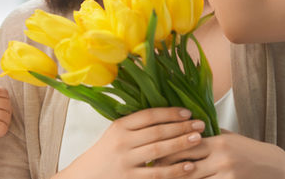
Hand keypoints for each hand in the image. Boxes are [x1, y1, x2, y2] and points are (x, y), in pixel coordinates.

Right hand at [55, 107, 204, 178]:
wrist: (85, 177)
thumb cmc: (104, 154)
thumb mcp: (114, 134)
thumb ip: (136, 125)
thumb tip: (167, 115)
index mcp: (119, 127)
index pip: (148, 115)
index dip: (170, 113)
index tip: (187, 112)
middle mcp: (122, 142)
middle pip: (157, 131)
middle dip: (181, 127)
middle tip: (200, 124)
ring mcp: (126, 161)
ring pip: (159, 150)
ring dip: (181, 144)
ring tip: (198, 139)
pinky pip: (158, 174)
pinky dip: (175, 170)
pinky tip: (189, 166)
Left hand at [153, 130, 284, 178]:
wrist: (273, 166)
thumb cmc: (247, 150)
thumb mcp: (228, 137)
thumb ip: (207, 133)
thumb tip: (182, 125)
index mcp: (217, 141)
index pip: (186, 144)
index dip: (167, 151)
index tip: (153, 154)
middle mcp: (220, 157)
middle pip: (186, 165)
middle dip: (168, 170)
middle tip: (152, 170)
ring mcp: (226, 172)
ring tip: (163, 178)